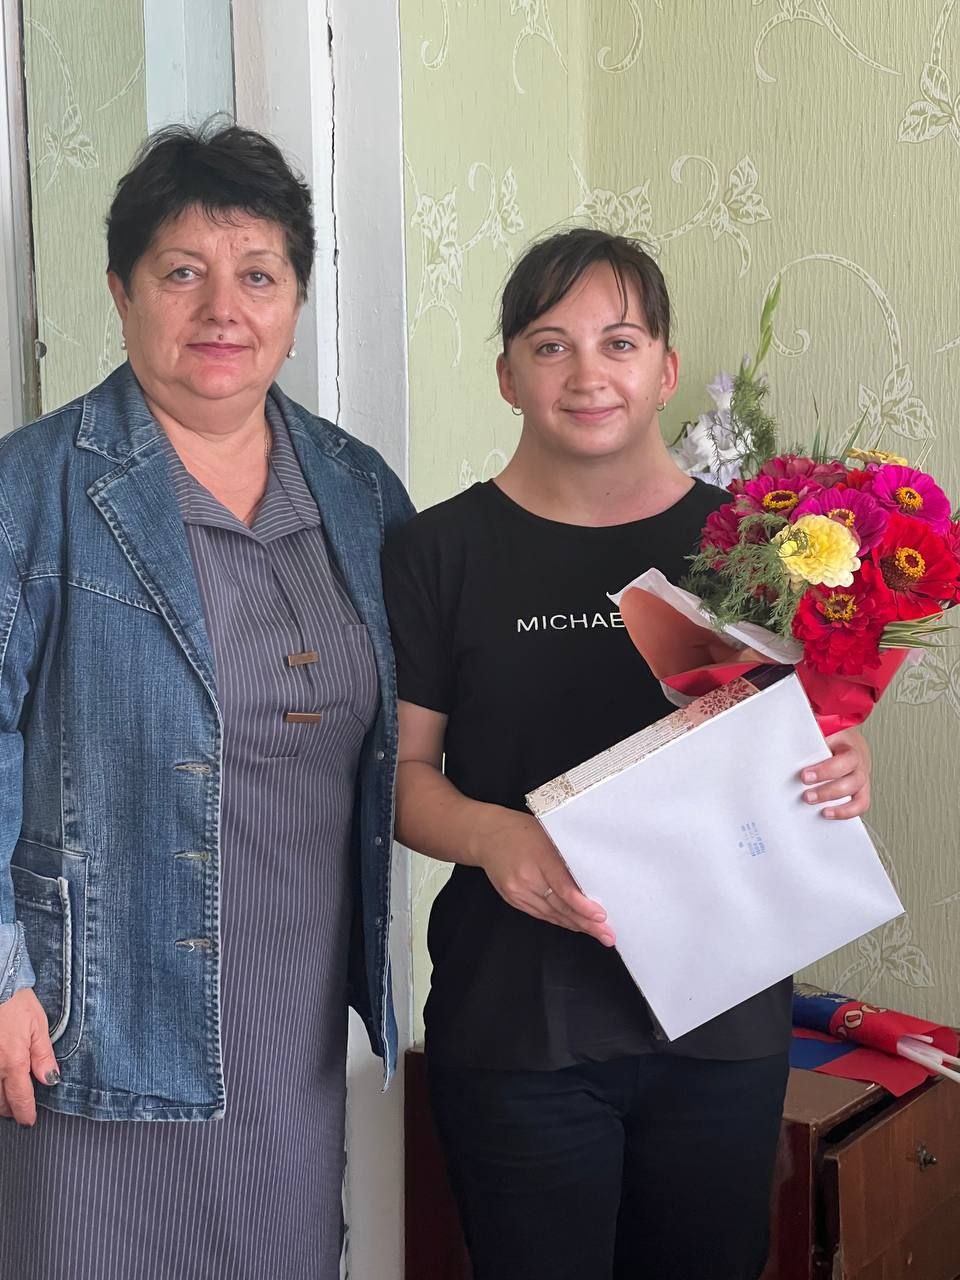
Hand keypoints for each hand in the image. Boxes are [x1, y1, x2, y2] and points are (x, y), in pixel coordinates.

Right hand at [0, 988, 58, 1124]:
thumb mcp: (38, 1026)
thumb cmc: (15, 1002)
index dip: (25, 1113)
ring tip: (6, 1100)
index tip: (29, 1121)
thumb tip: (50, 1079)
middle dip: (10, 1110)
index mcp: (13, 1062)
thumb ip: (43, 1056)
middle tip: (19, 1110)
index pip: (20, 1098)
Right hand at [474, 808, 615, 945]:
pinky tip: (574, 924)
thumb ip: (567, 857)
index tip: (601, 916)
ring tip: (597, 933)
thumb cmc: (522, 831)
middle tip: (607, 935)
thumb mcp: (549, 835)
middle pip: (560, 906)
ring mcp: (518, 891)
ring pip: (552, 915)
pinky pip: (540, 914)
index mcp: (539, 857)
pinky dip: (559, 920)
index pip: (563, 888)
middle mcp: (526, 878)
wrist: (487, 836)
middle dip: (586, 923)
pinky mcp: (513, 899)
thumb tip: (592, 879)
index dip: (583, 906)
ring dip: (575, 925)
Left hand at [801, 727, 870, 819]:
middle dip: (828, 791)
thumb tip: (786, 746)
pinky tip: (827, 813)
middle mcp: (860, 764)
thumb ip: (809, 741)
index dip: (826, 771)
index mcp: (850, 747)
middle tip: (806, 796)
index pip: (846, 760)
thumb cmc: (829, 738)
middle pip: (853, 781)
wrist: (846, 740)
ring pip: (859, 796)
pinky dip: (845, 812)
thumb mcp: (820, 733)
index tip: (805, 776)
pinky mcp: (861, 791)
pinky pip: (860, 805)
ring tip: (817, 809)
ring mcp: (862, 779)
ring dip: (837, 805)